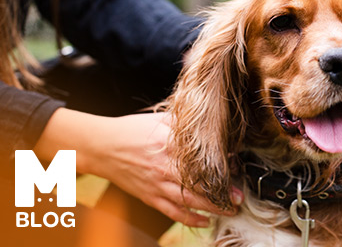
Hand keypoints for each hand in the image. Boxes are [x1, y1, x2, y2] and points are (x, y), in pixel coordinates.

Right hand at [34, 109, 243, 226]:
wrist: (102, 147)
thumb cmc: (131, 131)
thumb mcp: (160, 120)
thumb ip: (185, 125)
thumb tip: (211, 127)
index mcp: (169, 146)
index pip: (201, 160)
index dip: (222, 168)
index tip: (237, 171)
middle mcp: (165, 168)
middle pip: (200, 185)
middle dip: (222, 194)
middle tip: (239, 198)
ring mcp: (157, 185)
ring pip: (190, 202)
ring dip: (212, 208)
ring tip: (230, 211)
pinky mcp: (150, 197)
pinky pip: (173, 212)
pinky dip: (190, 219)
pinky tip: (205, 221)